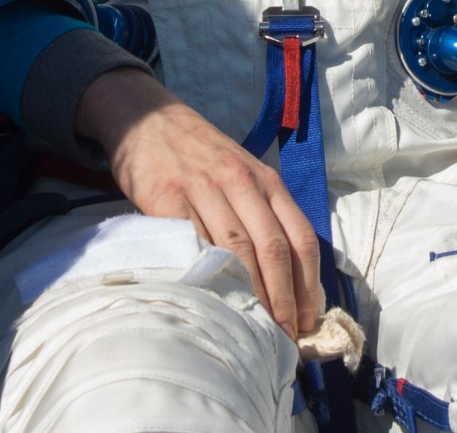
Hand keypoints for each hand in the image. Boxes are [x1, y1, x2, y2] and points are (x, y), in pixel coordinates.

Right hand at [77, 68, 322, 336]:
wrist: (149, 120)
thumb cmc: (200, 154)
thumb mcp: (242, 171)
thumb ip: (262, 210)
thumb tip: (286, 275)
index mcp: (265, 180)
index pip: (299, 236)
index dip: (307, 283)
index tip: (308, 319)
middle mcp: (240, 182)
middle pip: (273, 249)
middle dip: (284, 299)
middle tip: (285, 336)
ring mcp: (203, 189)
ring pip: (236, 250)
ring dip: (251, 295)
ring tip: (256, 329)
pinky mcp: (167, 197)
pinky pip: (192, 241)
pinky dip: (206, 273)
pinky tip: (213, 299)